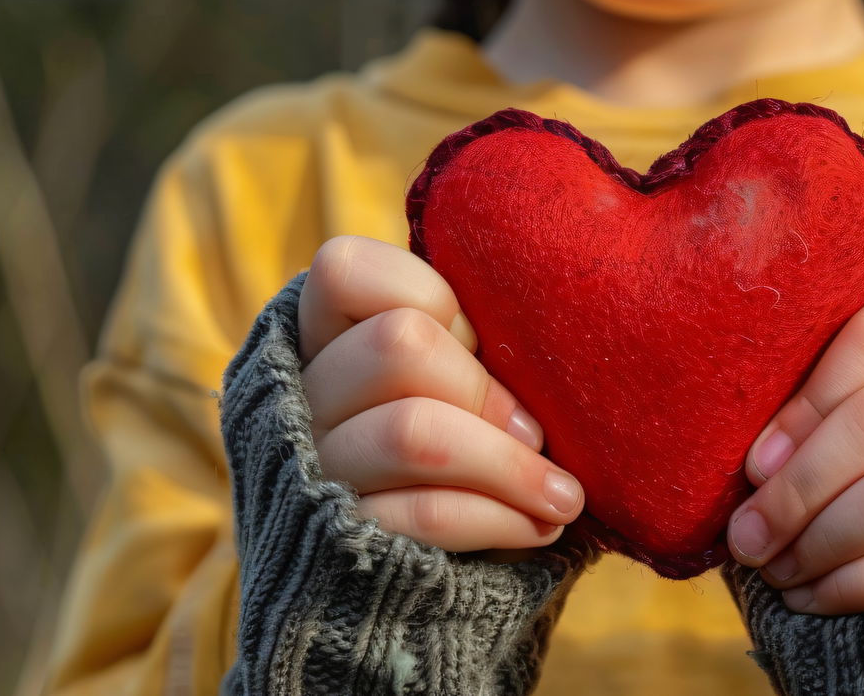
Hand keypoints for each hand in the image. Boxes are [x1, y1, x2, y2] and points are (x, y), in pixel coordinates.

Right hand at [296, 235, 585, 553]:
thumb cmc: (451, 453)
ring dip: (508, 463)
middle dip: (486, 389)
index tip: (479, 342)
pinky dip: (499, 517)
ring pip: (413, 431)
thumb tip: (542, 311)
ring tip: (563, 494)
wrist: (411, 592)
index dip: (432, 299)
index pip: (345, 270)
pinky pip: (425, 513)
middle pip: (398, 345)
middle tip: (536, 433)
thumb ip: (465, 340)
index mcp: (320, 338)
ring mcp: (312, 471)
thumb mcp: (449, 381)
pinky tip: (538, 527)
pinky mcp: (339, 542)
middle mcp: (301, 398)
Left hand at [725, 289, 863, 613]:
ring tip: (770, 562)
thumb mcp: (838, 386)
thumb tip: (762, 464)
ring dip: (821, 538)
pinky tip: (806, 592)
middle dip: (802, 482)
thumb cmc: (857, 422)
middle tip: (747, 530)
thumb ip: (803, 395)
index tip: (755, 460)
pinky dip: (850, 584)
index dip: (808, 401)